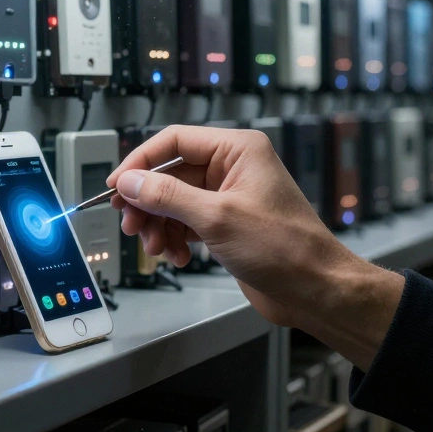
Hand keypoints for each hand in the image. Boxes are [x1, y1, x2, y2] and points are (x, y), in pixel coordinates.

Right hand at [107, 125, 402, 368]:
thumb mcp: (217, 218)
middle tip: (131, 224)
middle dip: (147, 202)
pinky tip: (177, 256)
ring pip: (174, 201)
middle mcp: (232, 168)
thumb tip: (129, 182)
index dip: (140, 162)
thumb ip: (166, 196)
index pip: (174, 141)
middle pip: (170, 174)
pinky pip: (186, 222)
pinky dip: (175, 239)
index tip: (116, 186)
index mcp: (238, 150)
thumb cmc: (286, 248)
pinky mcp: (226, 223)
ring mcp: (229, 196)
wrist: (316, 290)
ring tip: (157, 248)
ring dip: (159, 225)